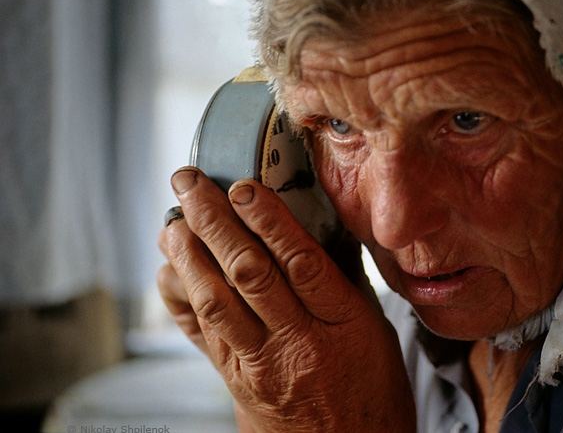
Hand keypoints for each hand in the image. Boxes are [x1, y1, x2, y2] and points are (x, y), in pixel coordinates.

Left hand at [157, 167, 415, 432]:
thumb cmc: (371, 391)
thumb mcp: (375, 331)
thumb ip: (344, 283)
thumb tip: (316, 229)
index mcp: (344, 326)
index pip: (302, 262)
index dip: (269, 221)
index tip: (245, 187)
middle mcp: (299, 344)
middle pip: (250, 273)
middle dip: (214, 222)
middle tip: (191, 184)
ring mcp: (262, 365)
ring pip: (218, 302)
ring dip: (189, 255)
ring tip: (174, 220)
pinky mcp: (237, 381)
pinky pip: (204, 333)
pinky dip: (184, 296)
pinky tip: (173, 269)